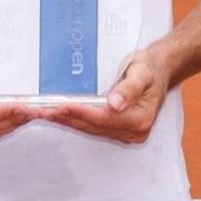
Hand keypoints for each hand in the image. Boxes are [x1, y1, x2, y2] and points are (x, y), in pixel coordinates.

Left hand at [38, 48, 169, 143]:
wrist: (159, 70)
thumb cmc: (150, 68)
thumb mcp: (142, 72)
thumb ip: (129, 88)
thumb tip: (115, 104)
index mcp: (139, 119)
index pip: (103, 118)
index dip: (80, 113)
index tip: (59, 108)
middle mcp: (133, 131)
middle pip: (93, 126)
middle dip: (66, 119)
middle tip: (41, 111)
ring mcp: (126, 132)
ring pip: (90, 128)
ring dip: (67, 121)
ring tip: (43, 114)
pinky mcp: (119, 128)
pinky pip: (93, 126)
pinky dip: (76, 120)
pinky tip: (60, 115)